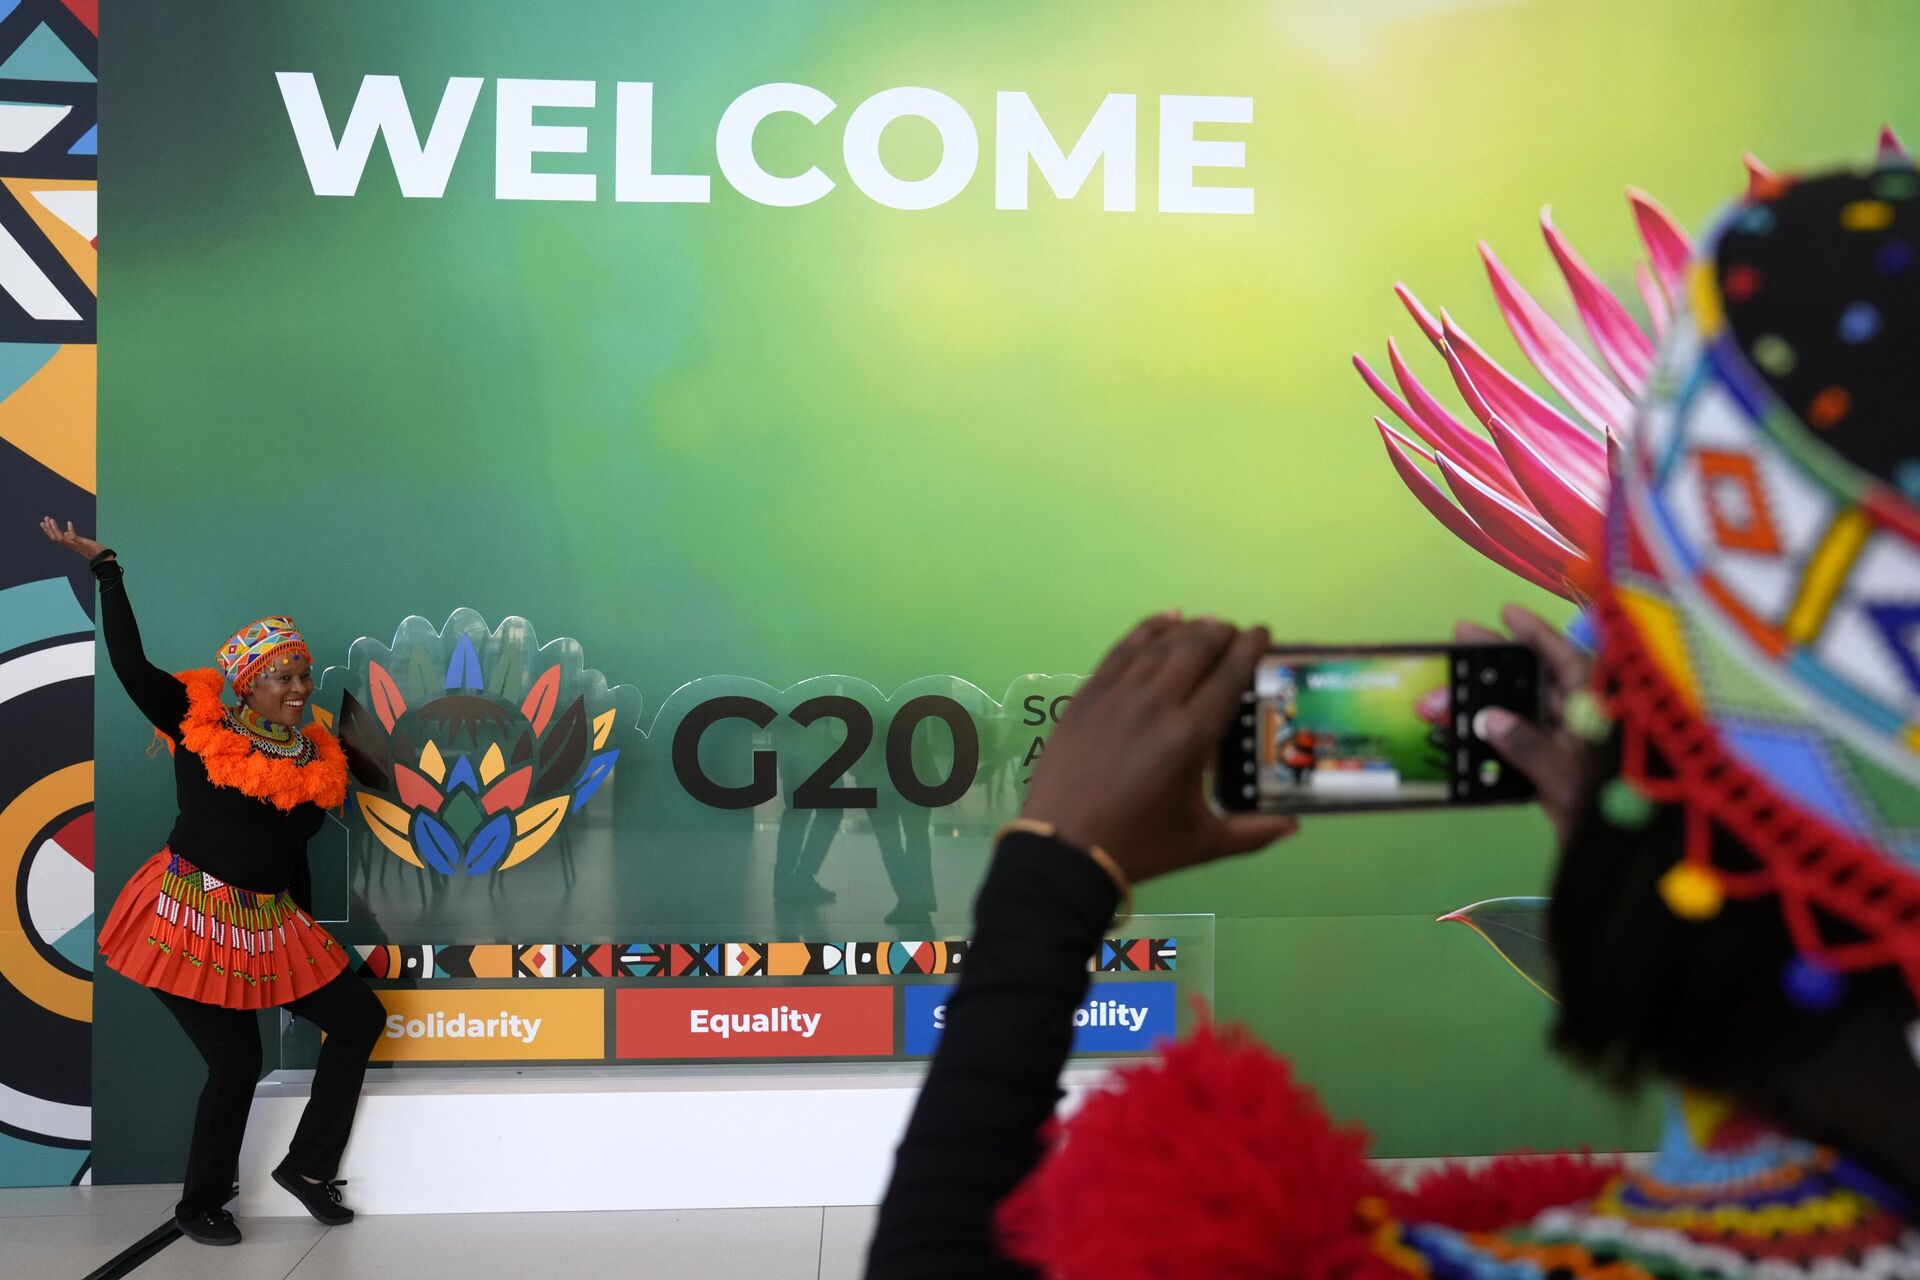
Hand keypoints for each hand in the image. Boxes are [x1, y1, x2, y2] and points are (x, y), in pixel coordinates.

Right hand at [40, 517, 106, 561]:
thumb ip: (73, 538)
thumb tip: (66, 533)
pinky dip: (70, 531)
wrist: (104, 559)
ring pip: (61, 538)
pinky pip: (74, 538)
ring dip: (55, 529)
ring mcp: (76, 545)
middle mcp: (71, 545)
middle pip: (55, 538)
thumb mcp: (81, 542)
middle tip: (45, 518)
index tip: (42, 523)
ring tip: (51, 520)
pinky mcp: (84, 544)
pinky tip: (69, 522)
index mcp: (70, 544)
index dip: (48, 531)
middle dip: (49, 529)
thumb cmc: (93, 550)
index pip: (55, 538)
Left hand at [1021, 614, 1298, 884]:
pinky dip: (1147, 630)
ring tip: (1207, 624)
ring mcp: (1117, 695)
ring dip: (1189, 629)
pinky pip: (1122, 649)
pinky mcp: (1088, 694)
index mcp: (1190, 736)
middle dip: (1222, 633)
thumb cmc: (1138, 846)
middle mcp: (1156, 704)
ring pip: (1160, 644)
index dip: (1250, 648)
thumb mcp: (1201, 844)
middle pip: (1197, 648)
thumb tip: (1294, 826)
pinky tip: (1164, 619)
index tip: (1263, 635)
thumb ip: (1251, 833)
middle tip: (1236, 633)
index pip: (1229, 676)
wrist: (1064, 848)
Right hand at [1455, 603, 1593, 841]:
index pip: (1568, 660)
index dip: (1537, 634)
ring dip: (1495, 701)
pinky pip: (1527, 746)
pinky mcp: (1563, 775)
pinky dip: (1501, 739)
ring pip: (1531, 713)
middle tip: (1464, 637)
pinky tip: (1469, 731)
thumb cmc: (1611, 816)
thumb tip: (1488, 717)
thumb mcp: (1565, 776)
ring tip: (1456, 683)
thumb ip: (1526, 745)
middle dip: (1504, 660)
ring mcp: (1576, 749)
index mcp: (1602, 712)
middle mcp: (1590, 723)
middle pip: (1544, 680)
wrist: (1628, 864)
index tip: (1506, 613)